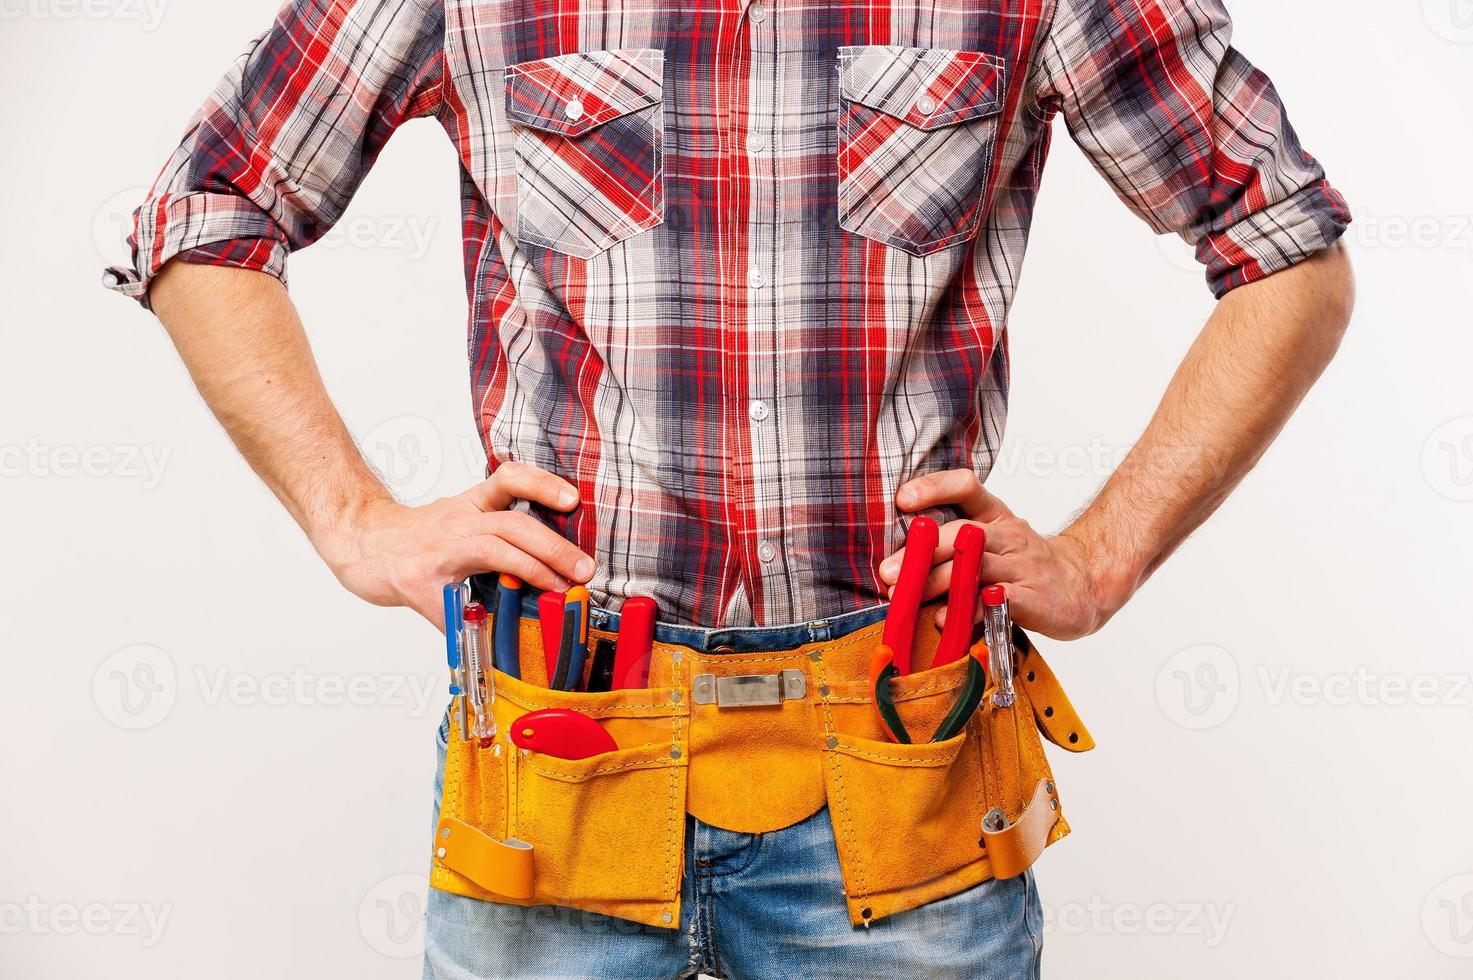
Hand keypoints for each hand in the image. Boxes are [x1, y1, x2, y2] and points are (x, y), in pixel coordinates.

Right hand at [315, 462, 594, 629]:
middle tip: (584, 569)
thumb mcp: (459, 521)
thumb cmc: (418, 538)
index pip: (509, 478)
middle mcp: (457, 520)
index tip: (572, 499)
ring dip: (531, 570)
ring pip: (493, 550)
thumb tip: (552, 574)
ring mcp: (438, 549)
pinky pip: (454, 604)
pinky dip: (475, 621)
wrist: (360, 542)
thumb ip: (499, 538)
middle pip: (513, 523)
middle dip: (553, 546)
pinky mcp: (418, 581)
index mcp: (472, 505)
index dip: (542, 484)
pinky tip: (492, 635)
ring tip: (558, 589)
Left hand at [877, 470, 1125, 639]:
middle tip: (888, 572)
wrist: (1084, 586)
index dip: (935, 488)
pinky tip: (945, 619)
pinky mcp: (1033, 598)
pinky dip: (968, 609)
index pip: (967, 487)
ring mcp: (1022, 565)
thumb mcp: (993, 540)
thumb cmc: (1024, 565)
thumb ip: (952, 545)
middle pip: (962, 533)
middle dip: (920, 552)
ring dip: (936, 581)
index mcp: (996, 516)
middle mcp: (1008, 535)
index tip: (903, 501)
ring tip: (905, 596)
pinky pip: (997, 600)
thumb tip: (896, 562)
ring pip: (976, 565)